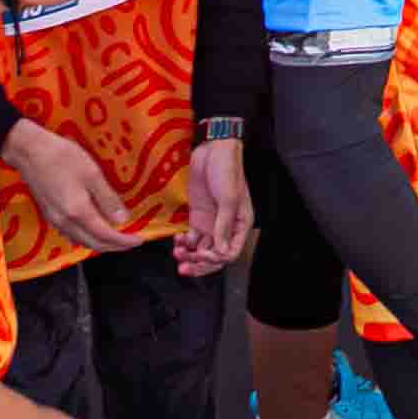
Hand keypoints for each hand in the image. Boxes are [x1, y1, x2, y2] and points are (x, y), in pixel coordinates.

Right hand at [5, 117, 137, 255]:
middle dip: (114, 246)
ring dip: (100, 243)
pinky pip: (71, 234)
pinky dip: (87, 237)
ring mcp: (55, 220)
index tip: (139, 240)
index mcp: (78, 212)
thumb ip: (107, 199)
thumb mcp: (92, 174)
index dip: (124, 241)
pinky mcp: (49, 215)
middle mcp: (65, 222)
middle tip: (131, 241)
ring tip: (116, 237)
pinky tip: (93, 228)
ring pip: (81, 241)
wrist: (29, 152)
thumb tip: (122, 220)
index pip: (105, 236)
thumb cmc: (62, 157)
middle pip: (93, 244)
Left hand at [176, 131, 254, 276]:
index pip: (231, 252)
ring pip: (201, 249)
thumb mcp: (228, 199)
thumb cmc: (227, 171)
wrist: (213, 150)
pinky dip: (184, 243)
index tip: (203, 255)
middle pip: (214, 255)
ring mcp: (211, 222)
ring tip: (178, 254)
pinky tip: (177, 240)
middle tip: (184, 267)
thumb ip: (223, 226)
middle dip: (199, 264)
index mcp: (240, 224)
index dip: (216, 259)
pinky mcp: (197, 216)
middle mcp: (226, 227)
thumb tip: (222, 252)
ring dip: (189, 255)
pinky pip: (191, 237)